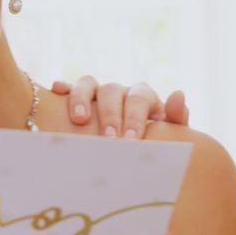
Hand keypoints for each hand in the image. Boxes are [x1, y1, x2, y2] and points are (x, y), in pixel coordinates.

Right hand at [50, 77, 189, 138]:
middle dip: (110, 115)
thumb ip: (176, 117)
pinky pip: (69, 87)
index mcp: (144, 99)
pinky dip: (64, 87)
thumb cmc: (155, 144)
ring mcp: (98, 94)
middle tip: (108, 139)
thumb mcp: (169, 135)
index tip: (131, 141)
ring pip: (89, 83)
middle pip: (113, 90)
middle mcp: (121, 92)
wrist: (136, 151)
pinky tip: (57, 91)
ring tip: (79, 120)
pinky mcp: (78, 99)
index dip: (134, 118)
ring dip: (83, 99)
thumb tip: (179, 94)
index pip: (140, 98)